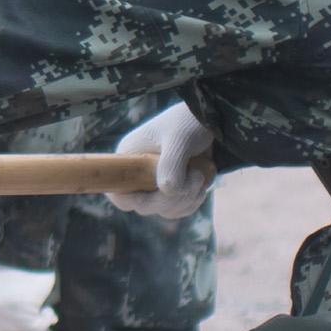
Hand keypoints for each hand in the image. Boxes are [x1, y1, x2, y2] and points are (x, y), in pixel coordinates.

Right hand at [105, 101, 216, 219]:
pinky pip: (177, 208)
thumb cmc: (189, 123)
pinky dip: (191, 201)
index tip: (160, 191)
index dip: (134, 200)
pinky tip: (202, 183)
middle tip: (196, 178)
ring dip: (186, 199)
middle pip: (144, 205)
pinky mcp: (171, 189)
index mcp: (128, 159)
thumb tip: (167, 191)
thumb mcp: (179, 141)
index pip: (118, 194)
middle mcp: (137, 174)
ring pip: (163, 209)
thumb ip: (170, 167)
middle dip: (172, 198)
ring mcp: (154, 183)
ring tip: (201, 177)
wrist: (212, 121)